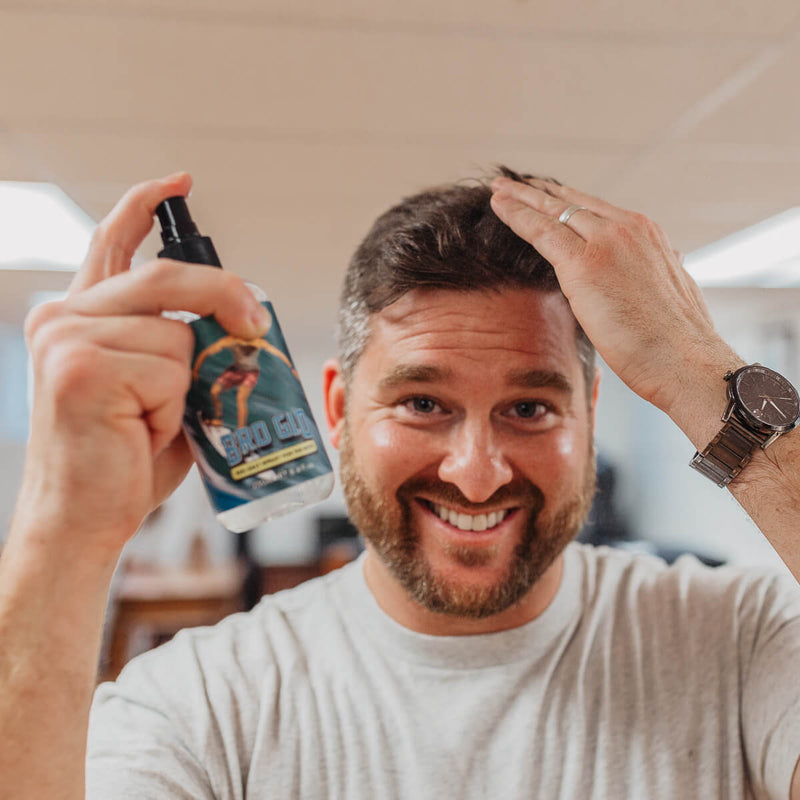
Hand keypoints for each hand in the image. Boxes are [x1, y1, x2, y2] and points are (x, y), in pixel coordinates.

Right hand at [16, 174, 268, 558]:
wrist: (86, 519)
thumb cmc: (125, 458)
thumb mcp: (158, 391)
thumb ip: (180, 349)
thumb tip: (236, 325)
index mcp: (81, 318)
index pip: (112, 244)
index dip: (144, 205)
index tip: (178, 182)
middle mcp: (63, 317)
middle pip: (166, 278)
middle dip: (224, 299)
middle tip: (254, 325)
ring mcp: (66, 338)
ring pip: (177, 335)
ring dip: (186, 384)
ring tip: (151, 422)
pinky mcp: (81, 367)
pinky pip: (169, 367)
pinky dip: (174, 404)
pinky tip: (139, 430)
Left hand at [490, 176, 723, 415]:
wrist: (684, 360)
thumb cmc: (677, 341)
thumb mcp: (673, 292)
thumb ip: (660, 271)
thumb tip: (666, 262)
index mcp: (648, 235)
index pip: (597, 210)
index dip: (568, 201)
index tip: (549, 194)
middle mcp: (627, 229)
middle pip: (572, 203)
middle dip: (540, 193)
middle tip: (513, 183)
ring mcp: (606, 242)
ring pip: (553, 210)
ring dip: (521, 198)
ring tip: (498, 188)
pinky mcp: (584, 263)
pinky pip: (541, 230)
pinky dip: (516, 215)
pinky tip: (498, 205)